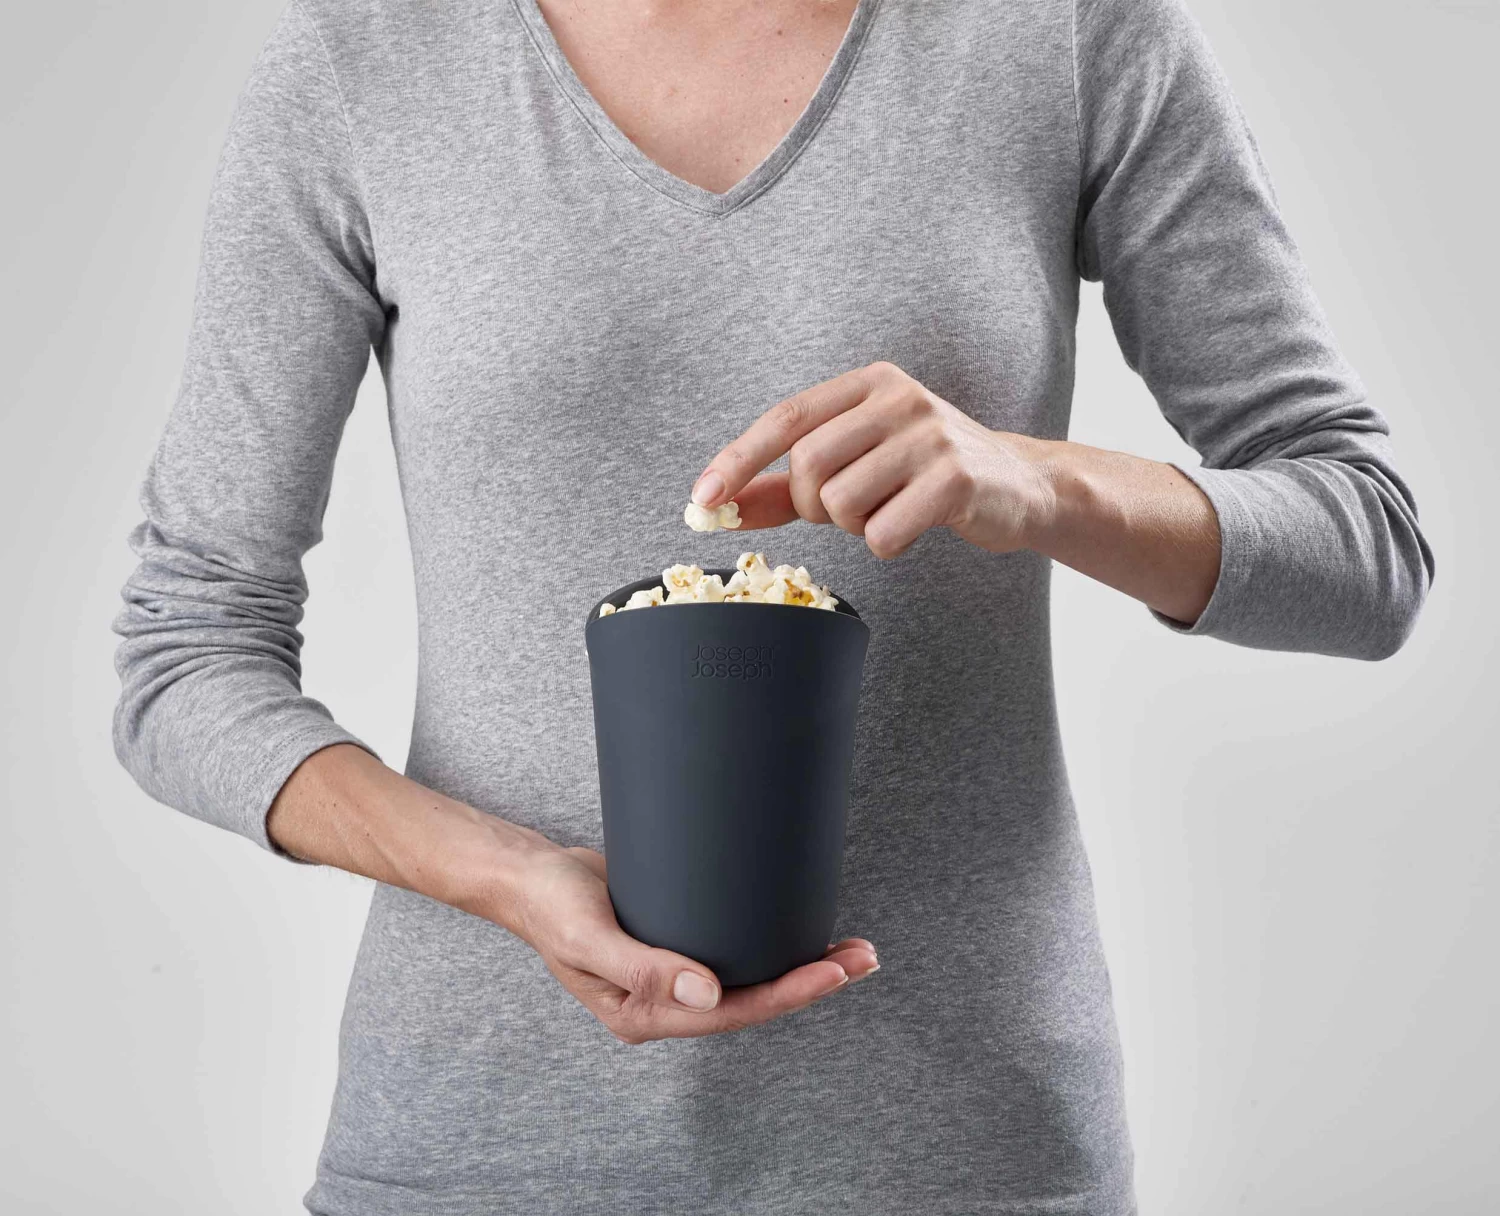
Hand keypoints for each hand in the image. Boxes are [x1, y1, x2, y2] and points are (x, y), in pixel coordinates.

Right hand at [513, 845, 879, 1043]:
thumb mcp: (589, 938)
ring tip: (850, 947)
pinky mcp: (679, 940)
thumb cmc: (550, 906)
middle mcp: (665, 1001)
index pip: (731, 1014)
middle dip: (810, 981)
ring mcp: (674, 972)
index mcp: (644, 1014)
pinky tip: (797, 927)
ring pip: (748, 977)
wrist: (529, 875)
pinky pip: (733, 951)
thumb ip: (644, 970)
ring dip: (798, 962)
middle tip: (863, 956)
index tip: (831, 972)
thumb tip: (707, 995)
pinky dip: (770, 942)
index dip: (786, 994)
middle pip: (751, 1000)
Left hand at [691, 361, 1054, 558]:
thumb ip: (784, 485)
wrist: (1018, 486)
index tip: (702, 498)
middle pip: (808, 466)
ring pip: (842, 504)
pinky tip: (914, 527)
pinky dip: (886, 544)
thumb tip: (716, 505)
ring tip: (887, 512)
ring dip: (853, 527)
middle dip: (812, 505)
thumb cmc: (922, 474)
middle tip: (843, 512)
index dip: (738, 459)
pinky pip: (883, 533)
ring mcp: (931, 436)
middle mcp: (899, 398)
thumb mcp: (855, 465)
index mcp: (868, 384)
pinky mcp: (956, 479)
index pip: (786, 418)